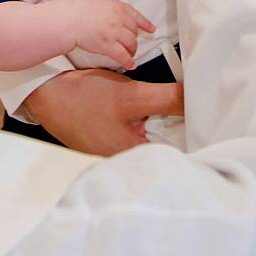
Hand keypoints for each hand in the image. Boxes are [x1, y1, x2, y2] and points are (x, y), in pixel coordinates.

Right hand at [19, 68, 184, 154]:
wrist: (46, 94)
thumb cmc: (84, 99)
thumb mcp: (133, 96)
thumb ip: (169, 99)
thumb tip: (198, 98)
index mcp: (132, 158)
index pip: (176, 154)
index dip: (194, 137)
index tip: (209, 122)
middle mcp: (123, 161)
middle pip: (163, 146)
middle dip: (178, 128)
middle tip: (198, 111)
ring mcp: (114, 152)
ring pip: (149, 138)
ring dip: (162, 124)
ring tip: (178, 109)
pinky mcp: (107, 141)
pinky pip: (135, 133)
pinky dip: (144, 122)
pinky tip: (150, 110)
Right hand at [56, 0, 154, 68]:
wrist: (69, 21)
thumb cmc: (82, 13)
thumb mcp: (102, 4)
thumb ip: (116, 10)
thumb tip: (127, 20)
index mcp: (117, 6)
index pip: (136, 15)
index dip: (145, 24)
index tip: (151, 29)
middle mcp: (118, 18)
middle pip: (134, 31)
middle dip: (134, 40)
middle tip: (131, 45)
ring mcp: (113, 31)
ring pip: (131, 43)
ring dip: (132, 50)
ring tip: (130, 54)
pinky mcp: (108, 45)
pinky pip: (123, 55)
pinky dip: (128, 61)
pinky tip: (131, 64)